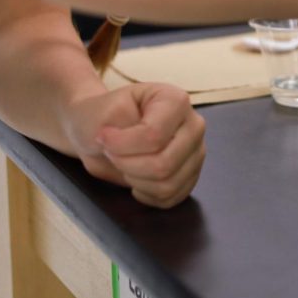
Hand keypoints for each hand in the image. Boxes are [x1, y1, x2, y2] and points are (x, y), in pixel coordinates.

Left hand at [63, 83, 205, 207]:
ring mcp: (195, 152)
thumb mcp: (103, 111)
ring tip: (125, 165)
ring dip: (136, 180)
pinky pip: (171, 197)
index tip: (103, 137)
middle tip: (113, 154)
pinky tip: (136, 179)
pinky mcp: (191, 176)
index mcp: (176, 100)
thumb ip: (117, 127)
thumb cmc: (102, 117)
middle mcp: (193, 125)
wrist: (101, 133)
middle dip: (128, 165)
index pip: (154, 135)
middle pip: (164, 164)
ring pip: (168, 184)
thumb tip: (126, 149)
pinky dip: (147, 194)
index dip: (122, 145)